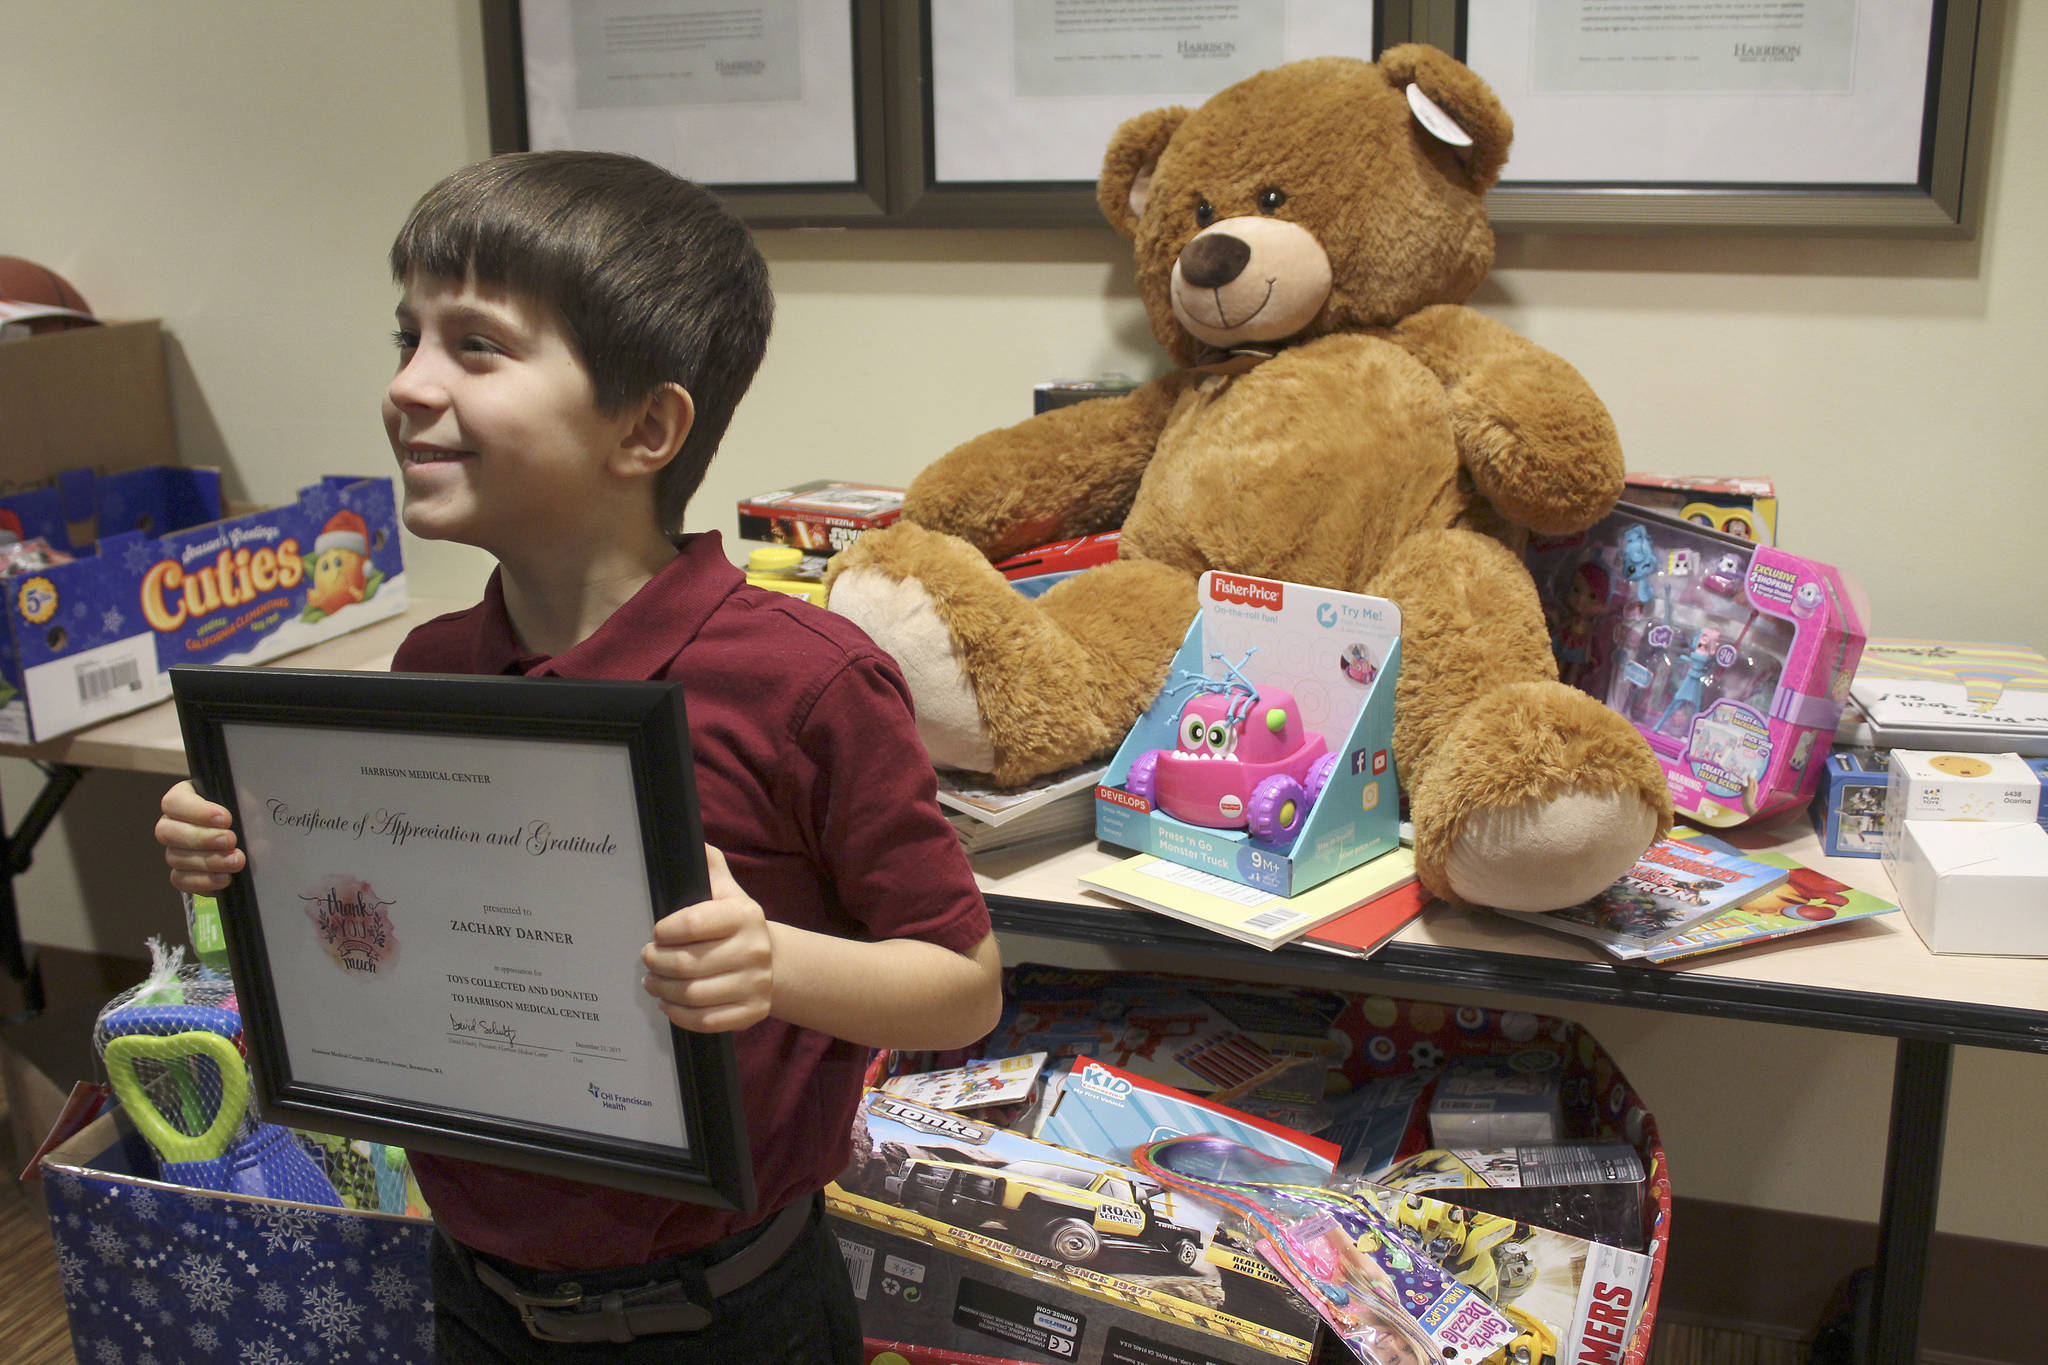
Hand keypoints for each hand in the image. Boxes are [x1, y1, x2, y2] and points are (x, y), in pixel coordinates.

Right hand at [156, 780, 242, 894]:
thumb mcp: (246, 803)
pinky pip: (182, 880)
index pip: (174, 802)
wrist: (252, 836)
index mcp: (182, 799)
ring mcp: (174, 851)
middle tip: (230, 840)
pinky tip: (224, 878)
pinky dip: (203, 881)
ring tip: (236, 862)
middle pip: (167, 832)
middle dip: (201, 838)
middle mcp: (171, 825)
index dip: (197, 811)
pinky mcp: (182, 874)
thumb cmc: (245, 812)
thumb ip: (244, 805)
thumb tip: (250, 816)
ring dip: (208, 862)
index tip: (226, 818)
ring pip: (176, 858)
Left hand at [641, 845, 771, 1033]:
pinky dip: (679, 1015)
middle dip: (656, 963)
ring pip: (692, 994)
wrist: (777, 963)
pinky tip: (669, 1003)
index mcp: (744, 916)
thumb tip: (691, 841)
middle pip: (687, 963)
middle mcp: (753, 950)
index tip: (656, 933)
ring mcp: (755, 985)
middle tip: (647, 959)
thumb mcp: (729, 892)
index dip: (664, 931)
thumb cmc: (739, 925)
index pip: (692, 923)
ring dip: (663, 989)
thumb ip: (710, 866)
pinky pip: (705, 1021)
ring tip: (652, 981)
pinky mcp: (752, 1013)